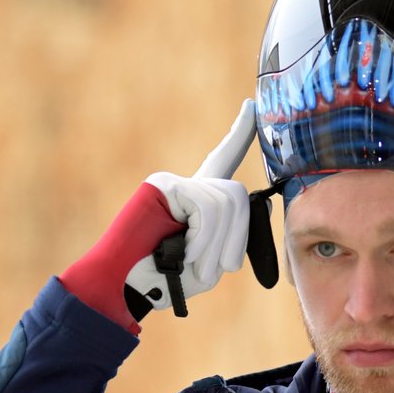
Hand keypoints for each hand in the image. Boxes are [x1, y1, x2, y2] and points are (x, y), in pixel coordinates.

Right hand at [59, 100, 256, 332]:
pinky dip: (203, 238)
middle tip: (220, 267)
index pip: (224, 160)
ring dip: (216, 243)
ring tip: (193, 262)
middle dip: (237, 236)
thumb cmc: (167, 279)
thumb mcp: (212, 261)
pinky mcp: (163, 185)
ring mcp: (173, 182)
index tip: (252, 105)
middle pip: (237, 194)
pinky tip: (183, 252)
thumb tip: (267, 202)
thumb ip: (236, 235)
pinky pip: (206, 208)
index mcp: (199, 201)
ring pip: (226, 201)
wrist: (126, 287)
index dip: (240, 135)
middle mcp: (187, 185)